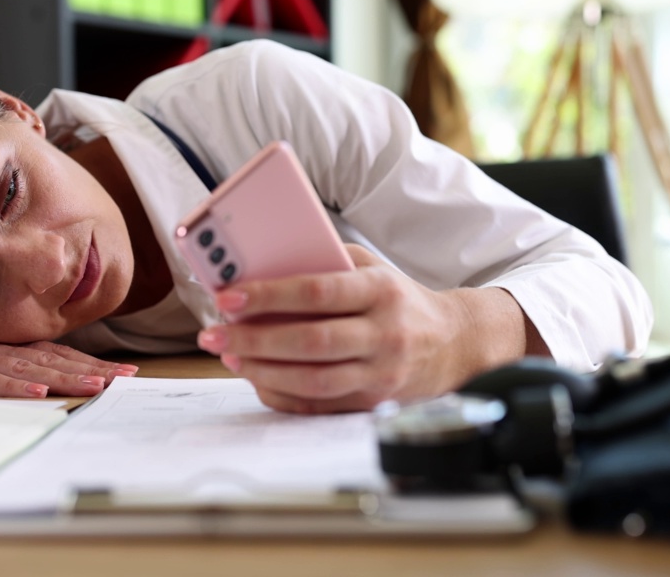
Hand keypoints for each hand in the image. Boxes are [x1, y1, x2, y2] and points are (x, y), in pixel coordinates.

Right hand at [0, 336, 138, 397]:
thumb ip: (2, 370)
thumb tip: (42, 384)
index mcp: (1, 347)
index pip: (56, 356)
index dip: (90, 363)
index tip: (124, 374)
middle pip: (51, 359)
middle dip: (91, 369)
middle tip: (126, 379)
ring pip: (26, 367)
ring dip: (63, 377)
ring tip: (95, 386)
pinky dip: (12, 385)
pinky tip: (37, 392)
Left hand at [197, 244, 530, 412]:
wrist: (454, 343)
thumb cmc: (398, 299)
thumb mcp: (372, 268)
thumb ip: (326, 263)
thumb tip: (262, 268)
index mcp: (381, 291)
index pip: (318, 292)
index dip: (270, 296)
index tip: (229, 296)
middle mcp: (385, 334)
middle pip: (311, 342)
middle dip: (255, 339)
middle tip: (215, 334)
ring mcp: (381, 373)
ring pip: (313, 380)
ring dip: (263, 370)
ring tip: (230, 356)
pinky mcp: (373, 402)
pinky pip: (319, 405)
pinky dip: (282, 394)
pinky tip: (257, 378)